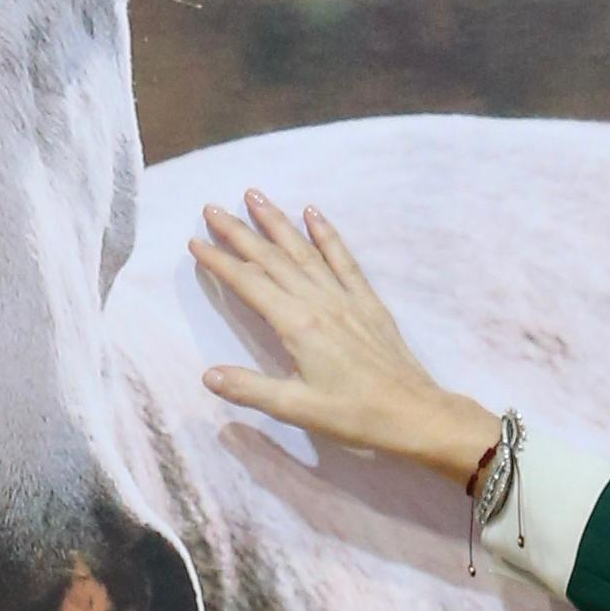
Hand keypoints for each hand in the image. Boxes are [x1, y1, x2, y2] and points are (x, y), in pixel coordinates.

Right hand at [190, 191, 501, 480]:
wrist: (414, 413)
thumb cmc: (355, 415)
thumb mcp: (297, 409)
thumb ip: (251, 389)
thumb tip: (208, 376)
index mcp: (297, 325)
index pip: (249, 284)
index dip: (220, 262)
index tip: (195, 242)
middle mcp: (319, 301)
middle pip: (272, 258)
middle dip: (239, 232)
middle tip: (211, 208)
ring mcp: (345, 296)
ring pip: (304, 250)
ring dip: (276, 222)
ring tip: (253, 195)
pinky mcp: (367, 300)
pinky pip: (343, 258)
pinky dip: (326, 233)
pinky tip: (312, 212)